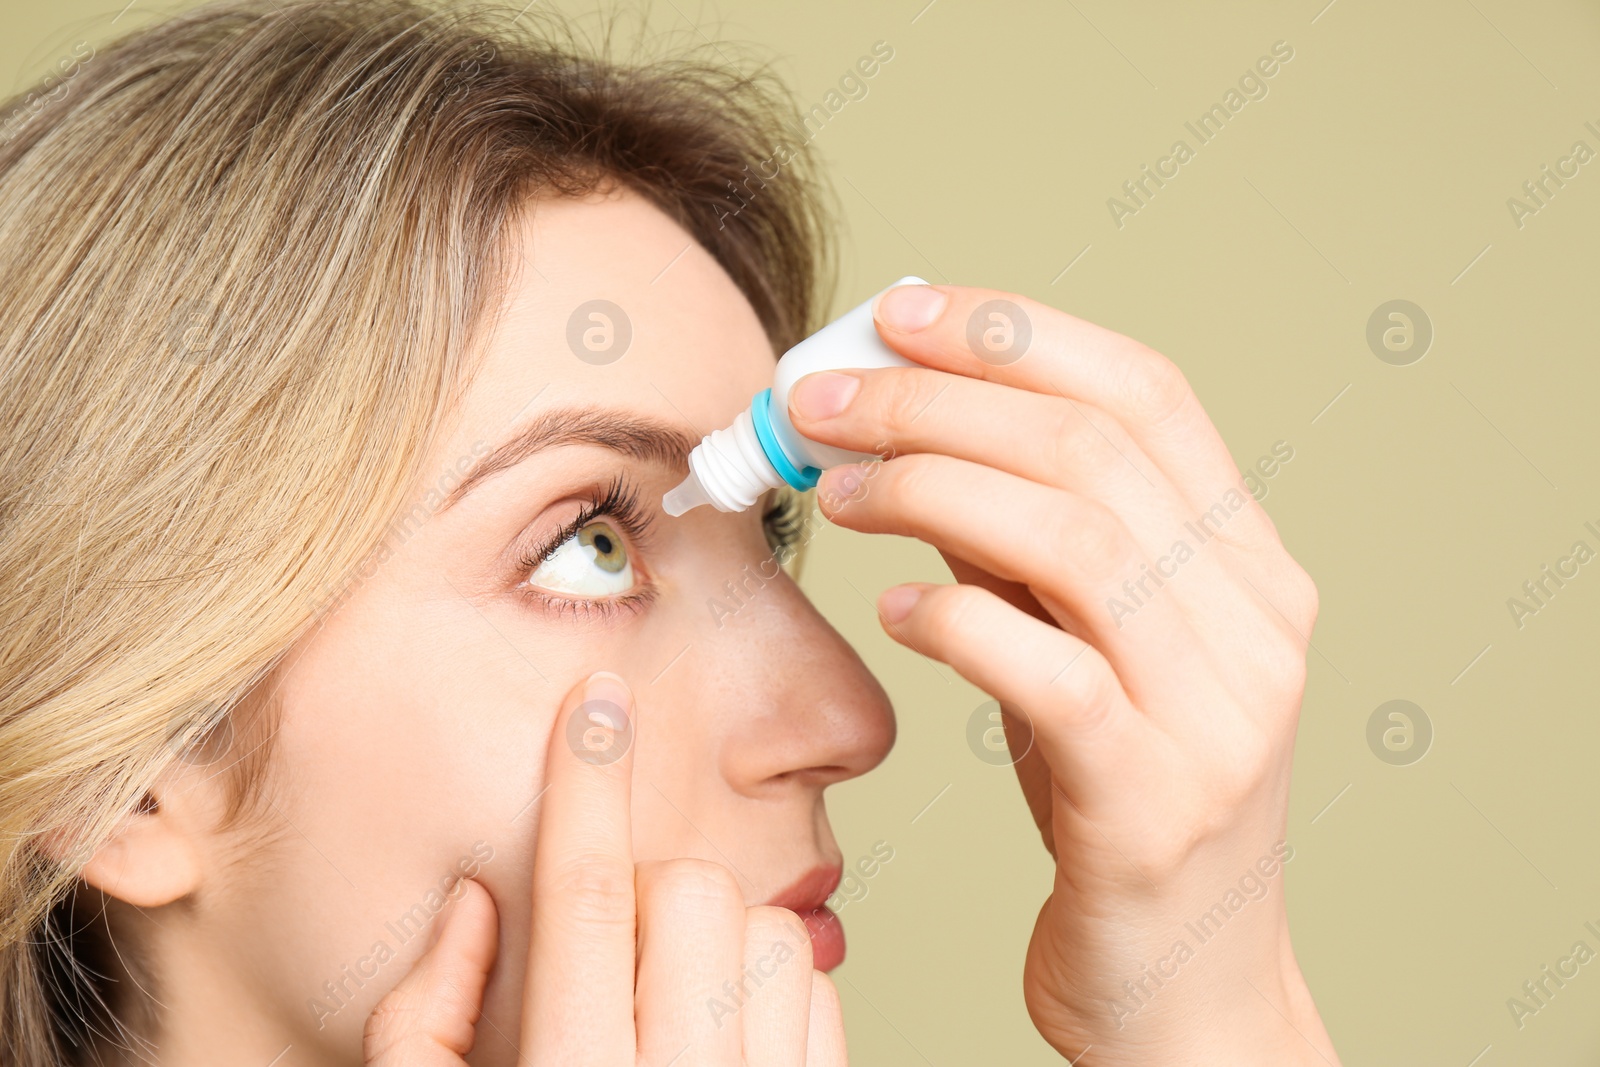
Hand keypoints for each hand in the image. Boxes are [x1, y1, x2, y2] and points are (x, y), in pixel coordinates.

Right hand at [362, 671, 847, 1065]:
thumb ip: (423, 1021)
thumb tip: (478, 903)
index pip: (585, 894)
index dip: (586, 784)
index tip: (596, 705)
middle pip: (691, 892)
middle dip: (648, 891)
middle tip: (610, 953)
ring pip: (776, 928)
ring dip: (722, 938)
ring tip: (670, 1002)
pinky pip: (826, 986)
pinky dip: (780, 983)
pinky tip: (725, 1033)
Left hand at [788, 284, 1337, 1064]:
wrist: (1185, 985)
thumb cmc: (1119, 801)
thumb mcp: (1083, 647)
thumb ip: (1023, 540)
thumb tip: (915, 424)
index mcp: (1250, 563)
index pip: (1146, 392)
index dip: (1016, 334)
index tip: (900, 312)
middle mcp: (1259, 623)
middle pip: (1091, 449)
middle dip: (935, 402)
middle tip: (818, 401)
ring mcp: (1223, 714)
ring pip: (1073, 538)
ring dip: (927, 488)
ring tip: (833, 491)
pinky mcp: (1159, 802)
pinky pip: (1051, 675)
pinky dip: (957, 619)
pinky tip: (892, 607)